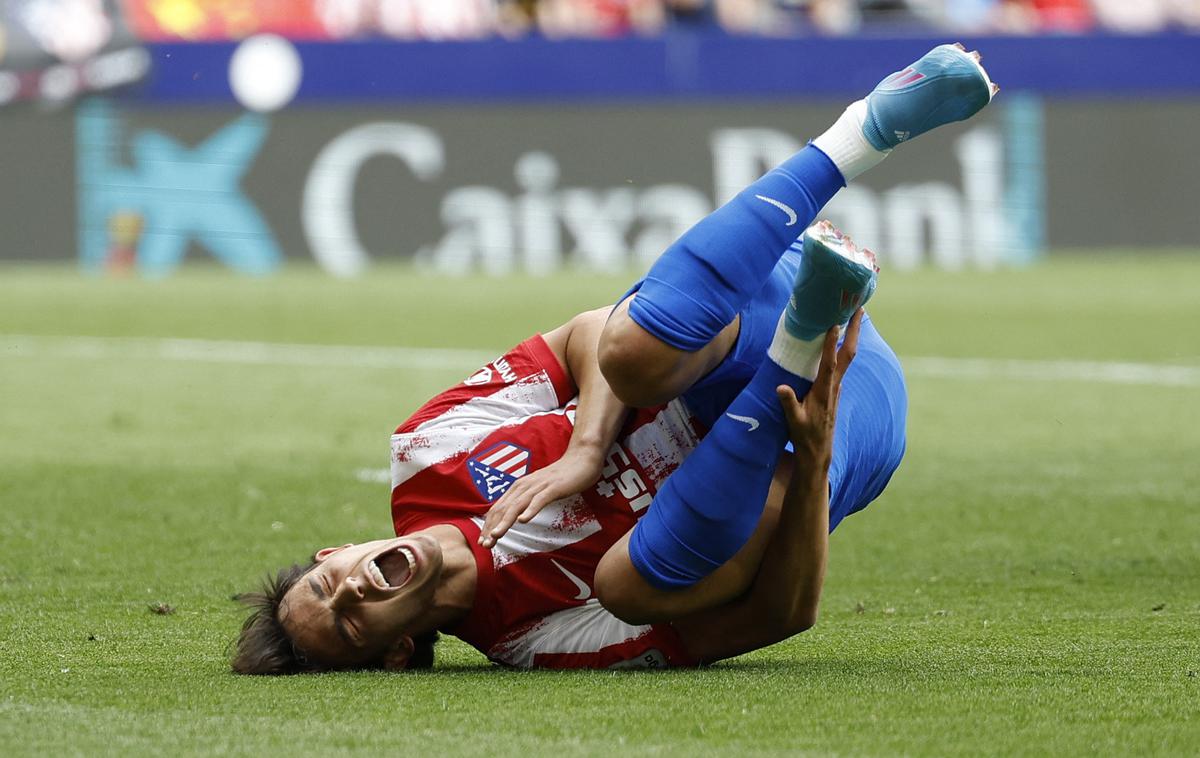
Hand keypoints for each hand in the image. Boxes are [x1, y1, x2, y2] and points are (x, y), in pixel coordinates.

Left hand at [478, 449, 602, 547]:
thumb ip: (526, 501)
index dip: (488, 526)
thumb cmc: (560, 477)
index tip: (483, 543)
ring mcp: (538, 486)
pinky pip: (539, 500)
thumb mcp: (538, 490)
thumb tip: (514, 517)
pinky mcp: (553, 487)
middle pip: (503, 509)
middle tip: (484, 545)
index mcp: (519, 488)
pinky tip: (523, 521)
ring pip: (517, 506)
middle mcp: (524, 486)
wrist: (581, 459)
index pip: (498, 509)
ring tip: (495, 535)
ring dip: (505, 522)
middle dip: (492, 528)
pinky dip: (530, 510)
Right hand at [776, 309, 861, 471]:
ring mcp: (836, 386)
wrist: (818, 452)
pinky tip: (840, 339)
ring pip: (847, 356)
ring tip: (852, 315)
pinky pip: (841, 363)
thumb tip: (781, 387)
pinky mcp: (834, 388)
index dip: (831, 343)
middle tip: (859, 307)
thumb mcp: (793, 421)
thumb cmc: (804, 436)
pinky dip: (843, 348)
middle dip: (854, 330)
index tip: (834, 323)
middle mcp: (834, 385)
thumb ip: (788, 403)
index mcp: (823, 391)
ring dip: (852, 335)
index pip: (829, 363)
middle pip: (849, 353)